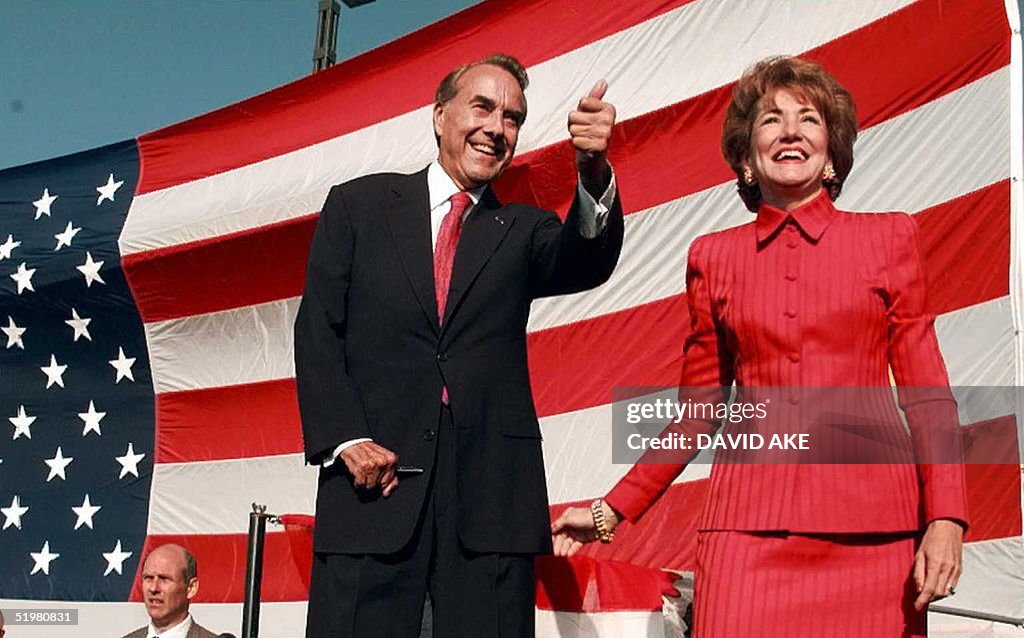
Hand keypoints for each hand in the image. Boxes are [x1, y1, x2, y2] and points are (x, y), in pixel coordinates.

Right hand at [338, 441, 399, 496]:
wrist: (354, 442)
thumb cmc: (368, 452)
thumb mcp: (384, 461)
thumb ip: (391, 477)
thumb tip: (387, 492)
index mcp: (391, 459)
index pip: (389, 482)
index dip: (382, 483)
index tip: (377, 479)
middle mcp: (383, 462)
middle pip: (379, 485)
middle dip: (373, 482)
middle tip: (369, 473)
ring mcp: (372, 465)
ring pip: (370, 486)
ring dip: (365, 483)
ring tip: (363, 473)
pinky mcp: (361, 468)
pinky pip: (360, 484)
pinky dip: (358, 482)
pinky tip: (358, 474)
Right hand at [550, 500, 620, 556]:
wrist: (602, 521)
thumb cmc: (587, 515)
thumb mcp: (568, 518)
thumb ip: (558, 524)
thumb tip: (551, 529)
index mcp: (566, 518)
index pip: (557, 529)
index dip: (553, 537)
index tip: (549, 544)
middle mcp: (571, 525)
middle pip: (562, 537)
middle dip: (558, 545)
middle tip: (555, 552)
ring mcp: (577, 532)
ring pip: (568, 543)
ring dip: (564, 549)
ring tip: (562, 554)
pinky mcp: (583, 539)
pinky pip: (575, 546)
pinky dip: (572, 550)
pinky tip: (568, 554)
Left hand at [569, 80, 615, 196]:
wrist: (594, 158)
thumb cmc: (589, 132)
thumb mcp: (590, 113)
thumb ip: (594, 97)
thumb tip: (603, 82)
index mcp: (609, 109)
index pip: (582, 102)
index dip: (578, 112)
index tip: (586, 120)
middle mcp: (609, 120)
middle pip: (574, 116)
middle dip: (574, 125)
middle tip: (584, 132)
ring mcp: (605, 134)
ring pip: (574, 129)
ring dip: (575, 136)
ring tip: (584, 139)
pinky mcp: (600, 147)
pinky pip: (576, 141)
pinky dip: (577, 145)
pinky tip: (585, 148)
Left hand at [913, 518, 963, 610]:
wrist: (948, 527)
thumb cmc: (932, 537)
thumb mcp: (919, 553)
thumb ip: (918, 572)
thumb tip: (918, 588)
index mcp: (935, 565)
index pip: (928, 589)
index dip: (922, 601)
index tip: (917, 607)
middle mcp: (947, 569)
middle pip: (938, 593)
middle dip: (928, 599)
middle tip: (920, 600)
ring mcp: (955, 570)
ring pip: (946, 591)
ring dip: (936, 595)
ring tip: (927, 593)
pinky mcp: (960, 569)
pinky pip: (952, 585)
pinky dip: (944, 589)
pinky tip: (938, 586)